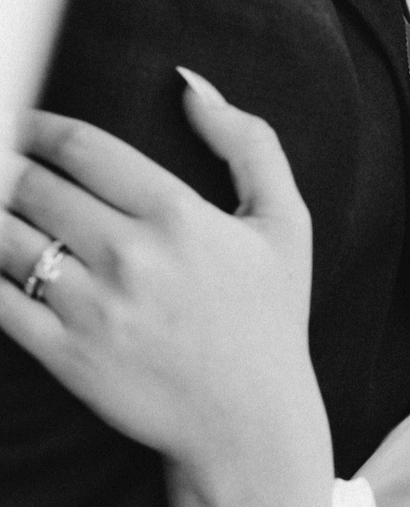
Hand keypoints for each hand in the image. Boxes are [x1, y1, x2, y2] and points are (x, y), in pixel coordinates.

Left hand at [0, 72, 333, 506]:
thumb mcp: (285, 219)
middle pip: (34, 186)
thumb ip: (248, 141)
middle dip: (4, 163)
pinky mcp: (65, 357)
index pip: (84, 148)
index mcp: (179, 214)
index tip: (22, 120)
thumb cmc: (270, 314)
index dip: (40, 125)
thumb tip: (192, 84)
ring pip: (7, 239)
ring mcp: (93, 308)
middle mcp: (130, 255)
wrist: (250, 422)